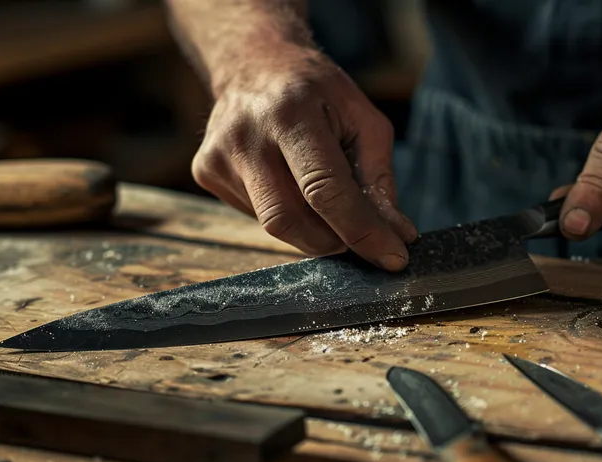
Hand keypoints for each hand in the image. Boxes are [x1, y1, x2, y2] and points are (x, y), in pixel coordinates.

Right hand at [192, 45, 416, 270]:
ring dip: (311, 228)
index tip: (392, 258)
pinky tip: (286, 180)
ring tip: (323, 197)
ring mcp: (217, 155)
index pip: (324, 190)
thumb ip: (380, 179)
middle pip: (289, 220)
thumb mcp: (362, 120)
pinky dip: (286, 213)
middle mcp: (245, 135)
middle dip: (332, 241)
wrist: (254, 63)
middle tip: (359, 237)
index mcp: (290, 113)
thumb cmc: (318, 93)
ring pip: (273, 224)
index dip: (360, 230)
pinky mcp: (205, 172)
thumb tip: (397, 236)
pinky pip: (255, 215)